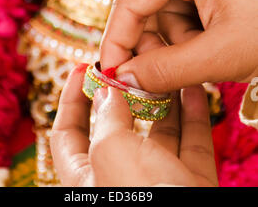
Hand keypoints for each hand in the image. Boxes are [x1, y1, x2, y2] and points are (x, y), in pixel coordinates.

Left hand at [50, 65, 217, 186]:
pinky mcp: (188, 183)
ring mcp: (156, 180)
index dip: (70, 98)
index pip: (67, 132)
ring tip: (165, 70)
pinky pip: (189, 143)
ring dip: (163, 99)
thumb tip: (107, 91)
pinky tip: (191, 89)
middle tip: (131, 65)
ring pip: (157, 132)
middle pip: (116, 127)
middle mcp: (119, 179)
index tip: (81, 67)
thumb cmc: (143, 199)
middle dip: (124, 94)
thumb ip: (107, 118)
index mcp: (85, 178)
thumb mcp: (112, 152)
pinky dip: (191, 115)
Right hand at [100, 0, 257, 92]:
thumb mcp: (222, 55)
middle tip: (158, 72)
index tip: (112, 73)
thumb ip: (165, 70)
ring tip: (204, 56)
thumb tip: (122, 78)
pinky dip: (187, 27)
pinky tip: (211, 42)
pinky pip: (181, 0)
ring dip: (172, 36)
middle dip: (146, 38)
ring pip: (160, 3)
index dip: (116, 39)